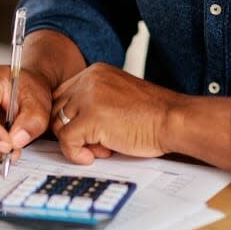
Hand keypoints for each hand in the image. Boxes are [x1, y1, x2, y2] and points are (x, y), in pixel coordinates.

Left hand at [51, 63, 176, 163]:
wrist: (174, 120)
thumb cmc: (153, 116)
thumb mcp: (117, 99)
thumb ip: (94, 103)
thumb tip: (67, 125)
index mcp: (96, 73)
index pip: (62, 96)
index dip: (70, 119)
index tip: (87, 134)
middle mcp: (89, 80)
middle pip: (56, 110)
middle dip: (71, 132)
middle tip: (97, 144)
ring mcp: (88, 97)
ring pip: (59, 126)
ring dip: (76, 143)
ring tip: (102, 149)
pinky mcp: (91, 118)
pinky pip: (66, 141)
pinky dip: (76, 154)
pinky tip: (94, 156)